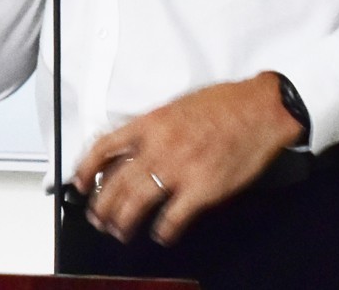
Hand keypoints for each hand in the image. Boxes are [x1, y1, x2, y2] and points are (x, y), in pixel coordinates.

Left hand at [71, 72, 304, 245]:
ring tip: (119, 230)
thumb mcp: (176, 105)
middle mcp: (159, 146)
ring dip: (123, 221)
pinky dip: (164, 230)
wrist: (259, 110)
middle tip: (98, 216)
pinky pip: (173, 217)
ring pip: (136, 202)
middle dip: (101, 205)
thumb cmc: (224, 104)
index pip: (104, 146)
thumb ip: (152, 128)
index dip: (86, 168)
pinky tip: (161, 234)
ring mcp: (179, 169)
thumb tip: (132, 149)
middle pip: (116, 182)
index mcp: (151, 123)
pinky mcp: (202, 189)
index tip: (80, 182)